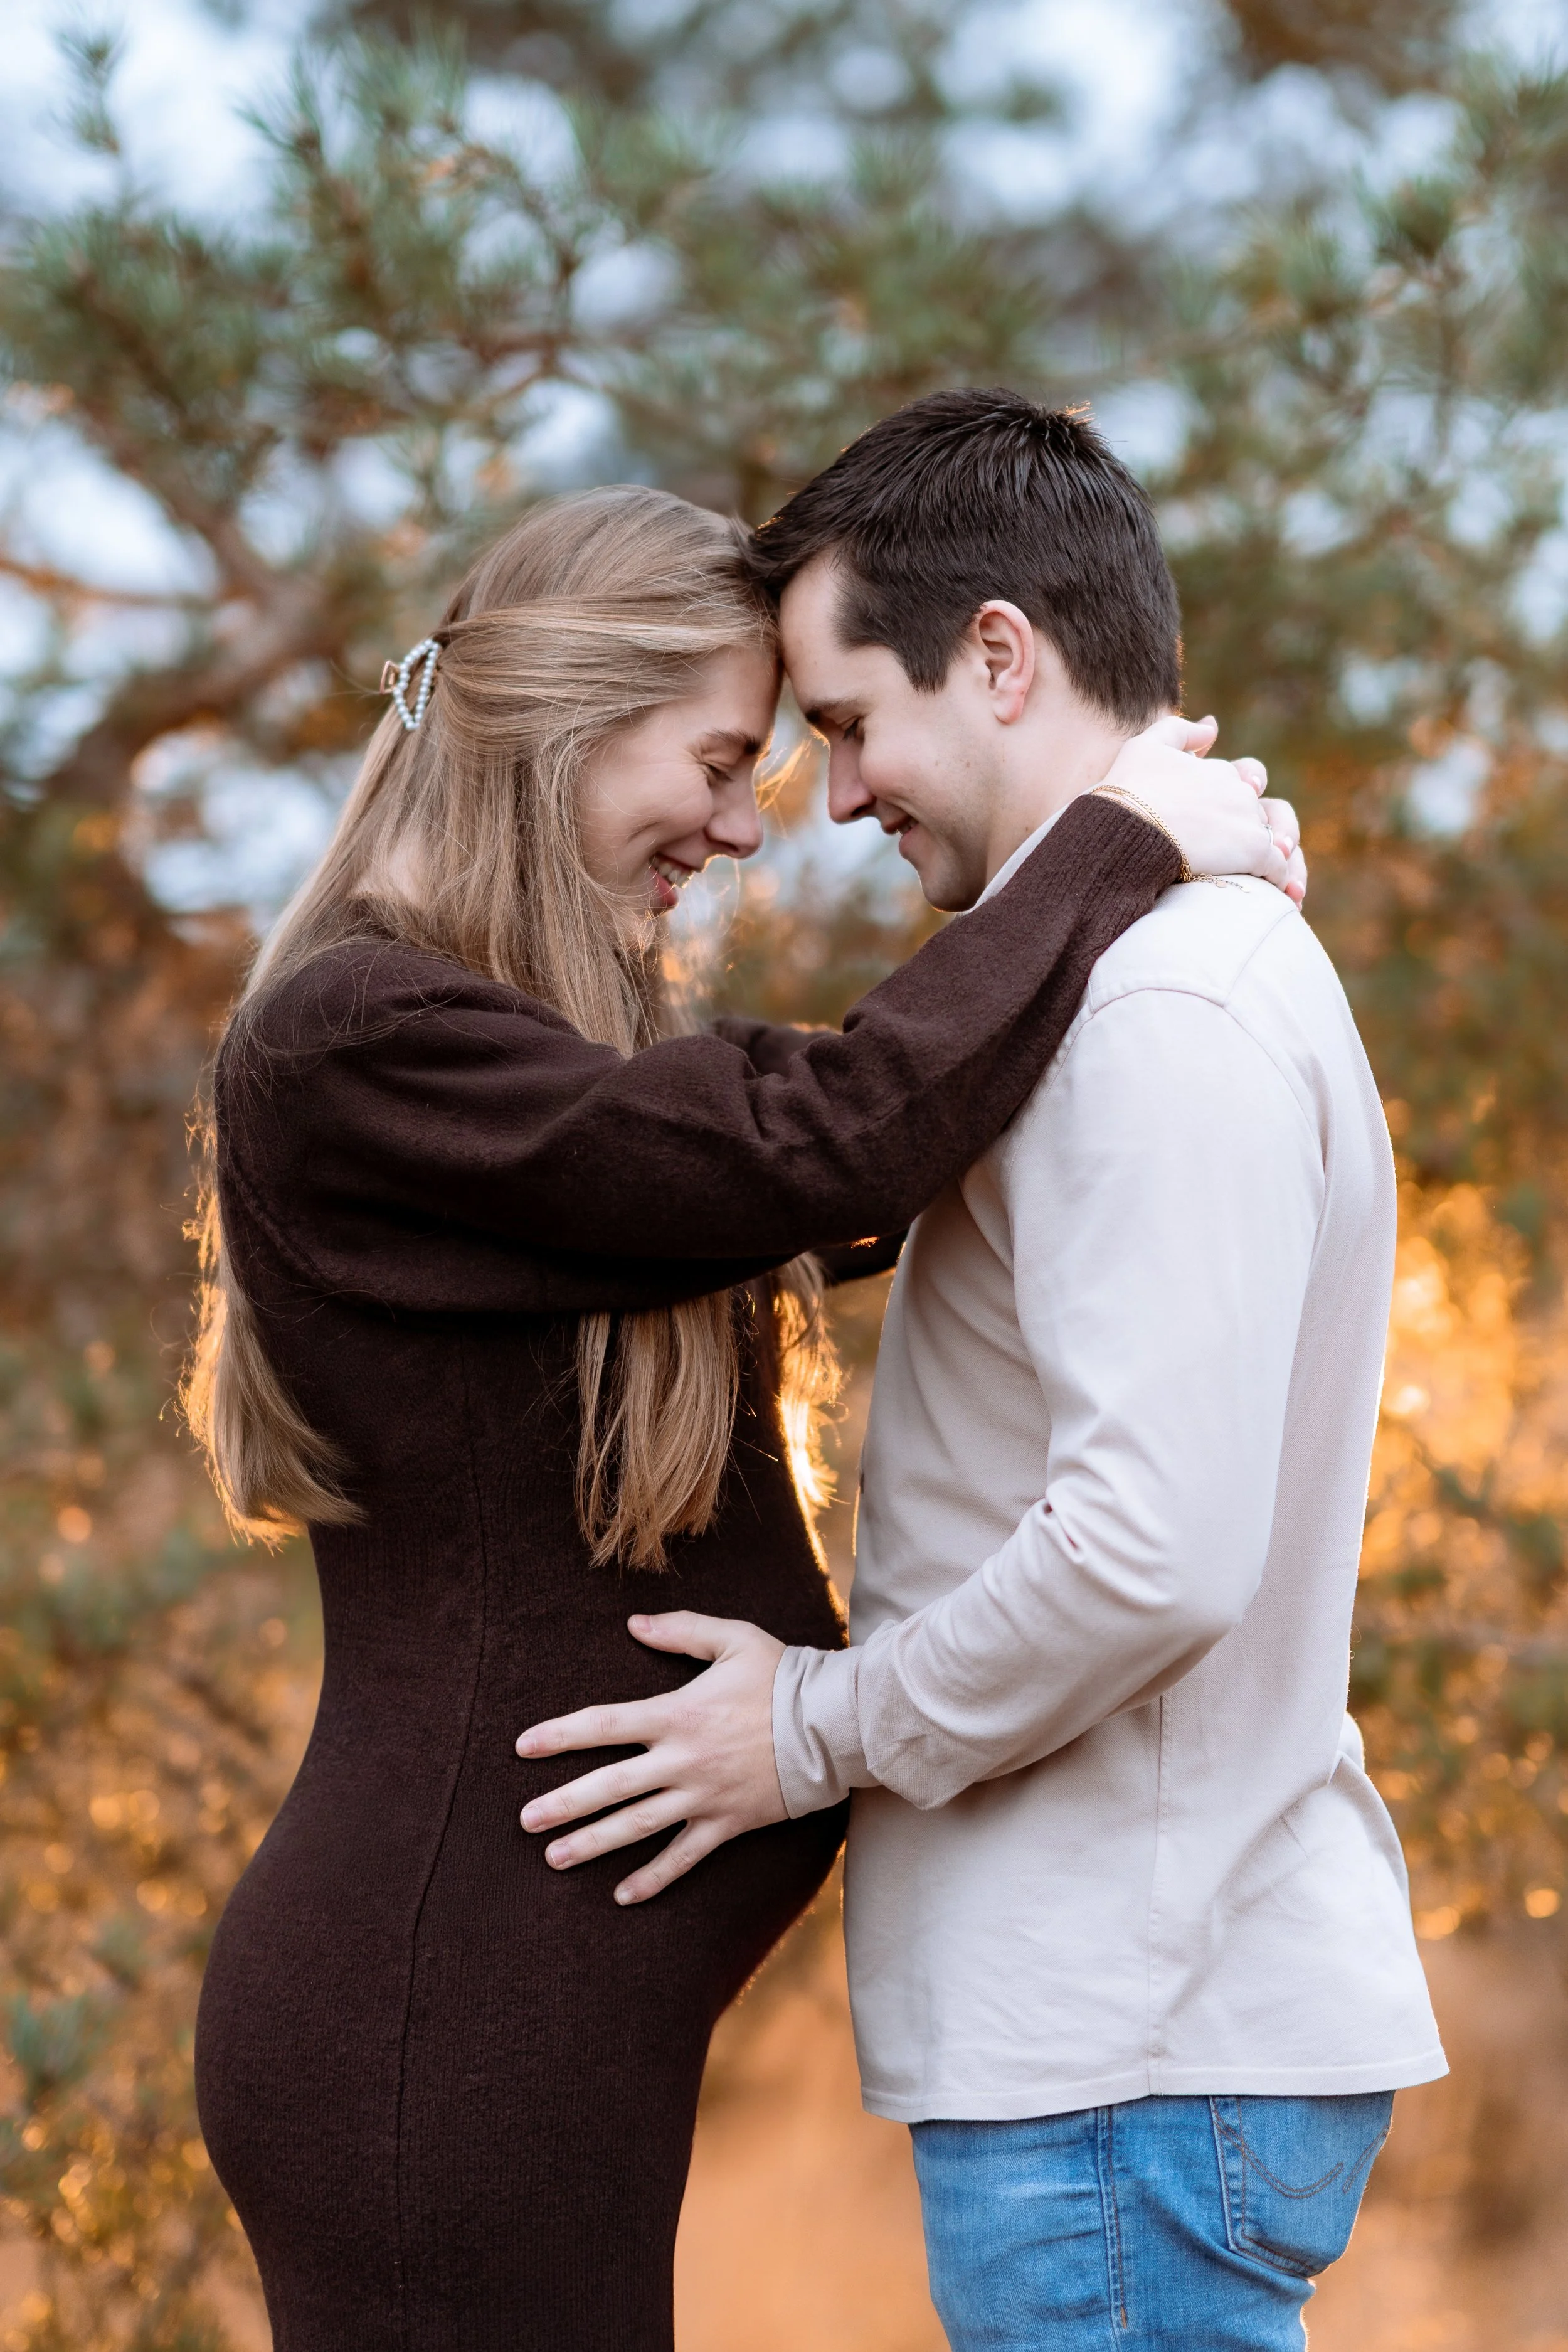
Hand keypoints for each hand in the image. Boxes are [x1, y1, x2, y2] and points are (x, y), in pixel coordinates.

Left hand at [515, 1612, 786, 1904]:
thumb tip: (634, 1624)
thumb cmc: (783, 1676)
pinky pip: (684, 1857)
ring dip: (593, 1844)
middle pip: (610, 1786)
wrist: (833, 1724)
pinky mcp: (727, 1823)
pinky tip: (623, 1895)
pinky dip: (654, 1878)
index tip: (523, 1746)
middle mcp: (682, 1760)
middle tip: (525, 1820)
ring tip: (554, 1858)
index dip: (560, 1734)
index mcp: (677, 1713)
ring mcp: (703, 1797)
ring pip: (637, 1826)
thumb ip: (681, 1632)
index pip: (604, 1724)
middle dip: (564, 1803)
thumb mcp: (734, 1640)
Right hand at [1095, 715, 1306, 905]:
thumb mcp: (1145, 747)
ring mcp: (1248, 820)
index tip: (1221, 826)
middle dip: (1255, 836)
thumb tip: (1213, 727)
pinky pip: (1277, 868)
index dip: (1236, 803)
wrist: (1124, 828)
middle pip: (1261, 814)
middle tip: (1246, 863)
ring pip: (1274, 841)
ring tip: (1263, 884)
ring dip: (1272, 861)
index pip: (1245, 783)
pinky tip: (1267, 895)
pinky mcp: (1254, 850)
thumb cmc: (1127, 791)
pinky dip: (1277, 881)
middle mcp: (1239, 791)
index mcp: (1218, 771)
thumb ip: (1180, 732)